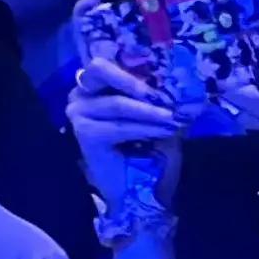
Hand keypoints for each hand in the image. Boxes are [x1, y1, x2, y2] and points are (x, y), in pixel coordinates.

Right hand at [65, 50, 183, 217]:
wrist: (138, 195)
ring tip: (173, 118)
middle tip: (161, 93)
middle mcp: (81, 95)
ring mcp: (78, 113)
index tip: (165, 74)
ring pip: (117, 103)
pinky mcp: (84, 133)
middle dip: (134, 80)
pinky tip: (163, 131)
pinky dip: (144, 128)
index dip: (134, 66)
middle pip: (100, 69)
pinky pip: (119, 125)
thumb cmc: (148, 156)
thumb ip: (160, 101)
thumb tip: (180, 83)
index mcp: (96, 88)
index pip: (108, 63)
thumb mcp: (158, 122)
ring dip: (149, 111)